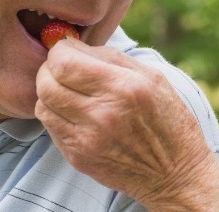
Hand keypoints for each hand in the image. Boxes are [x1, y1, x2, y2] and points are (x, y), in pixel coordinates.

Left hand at [35, 39, 218, 210]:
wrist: (175, 171)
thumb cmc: (168, 119)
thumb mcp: (153, 77)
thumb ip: (111, 57)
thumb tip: (73, 46)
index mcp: (125, 87)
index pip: (65, 63)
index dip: (59, 51)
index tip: (66, 49)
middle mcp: (103, 114)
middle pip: (47, 83)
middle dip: (50, 69)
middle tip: (64, 67)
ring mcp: (88, 139)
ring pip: (43, 105)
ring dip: (50, 91)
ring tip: (69, 89)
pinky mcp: (79, 157)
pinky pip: (51, 127)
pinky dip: (57, 113)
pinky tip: (75, 111)